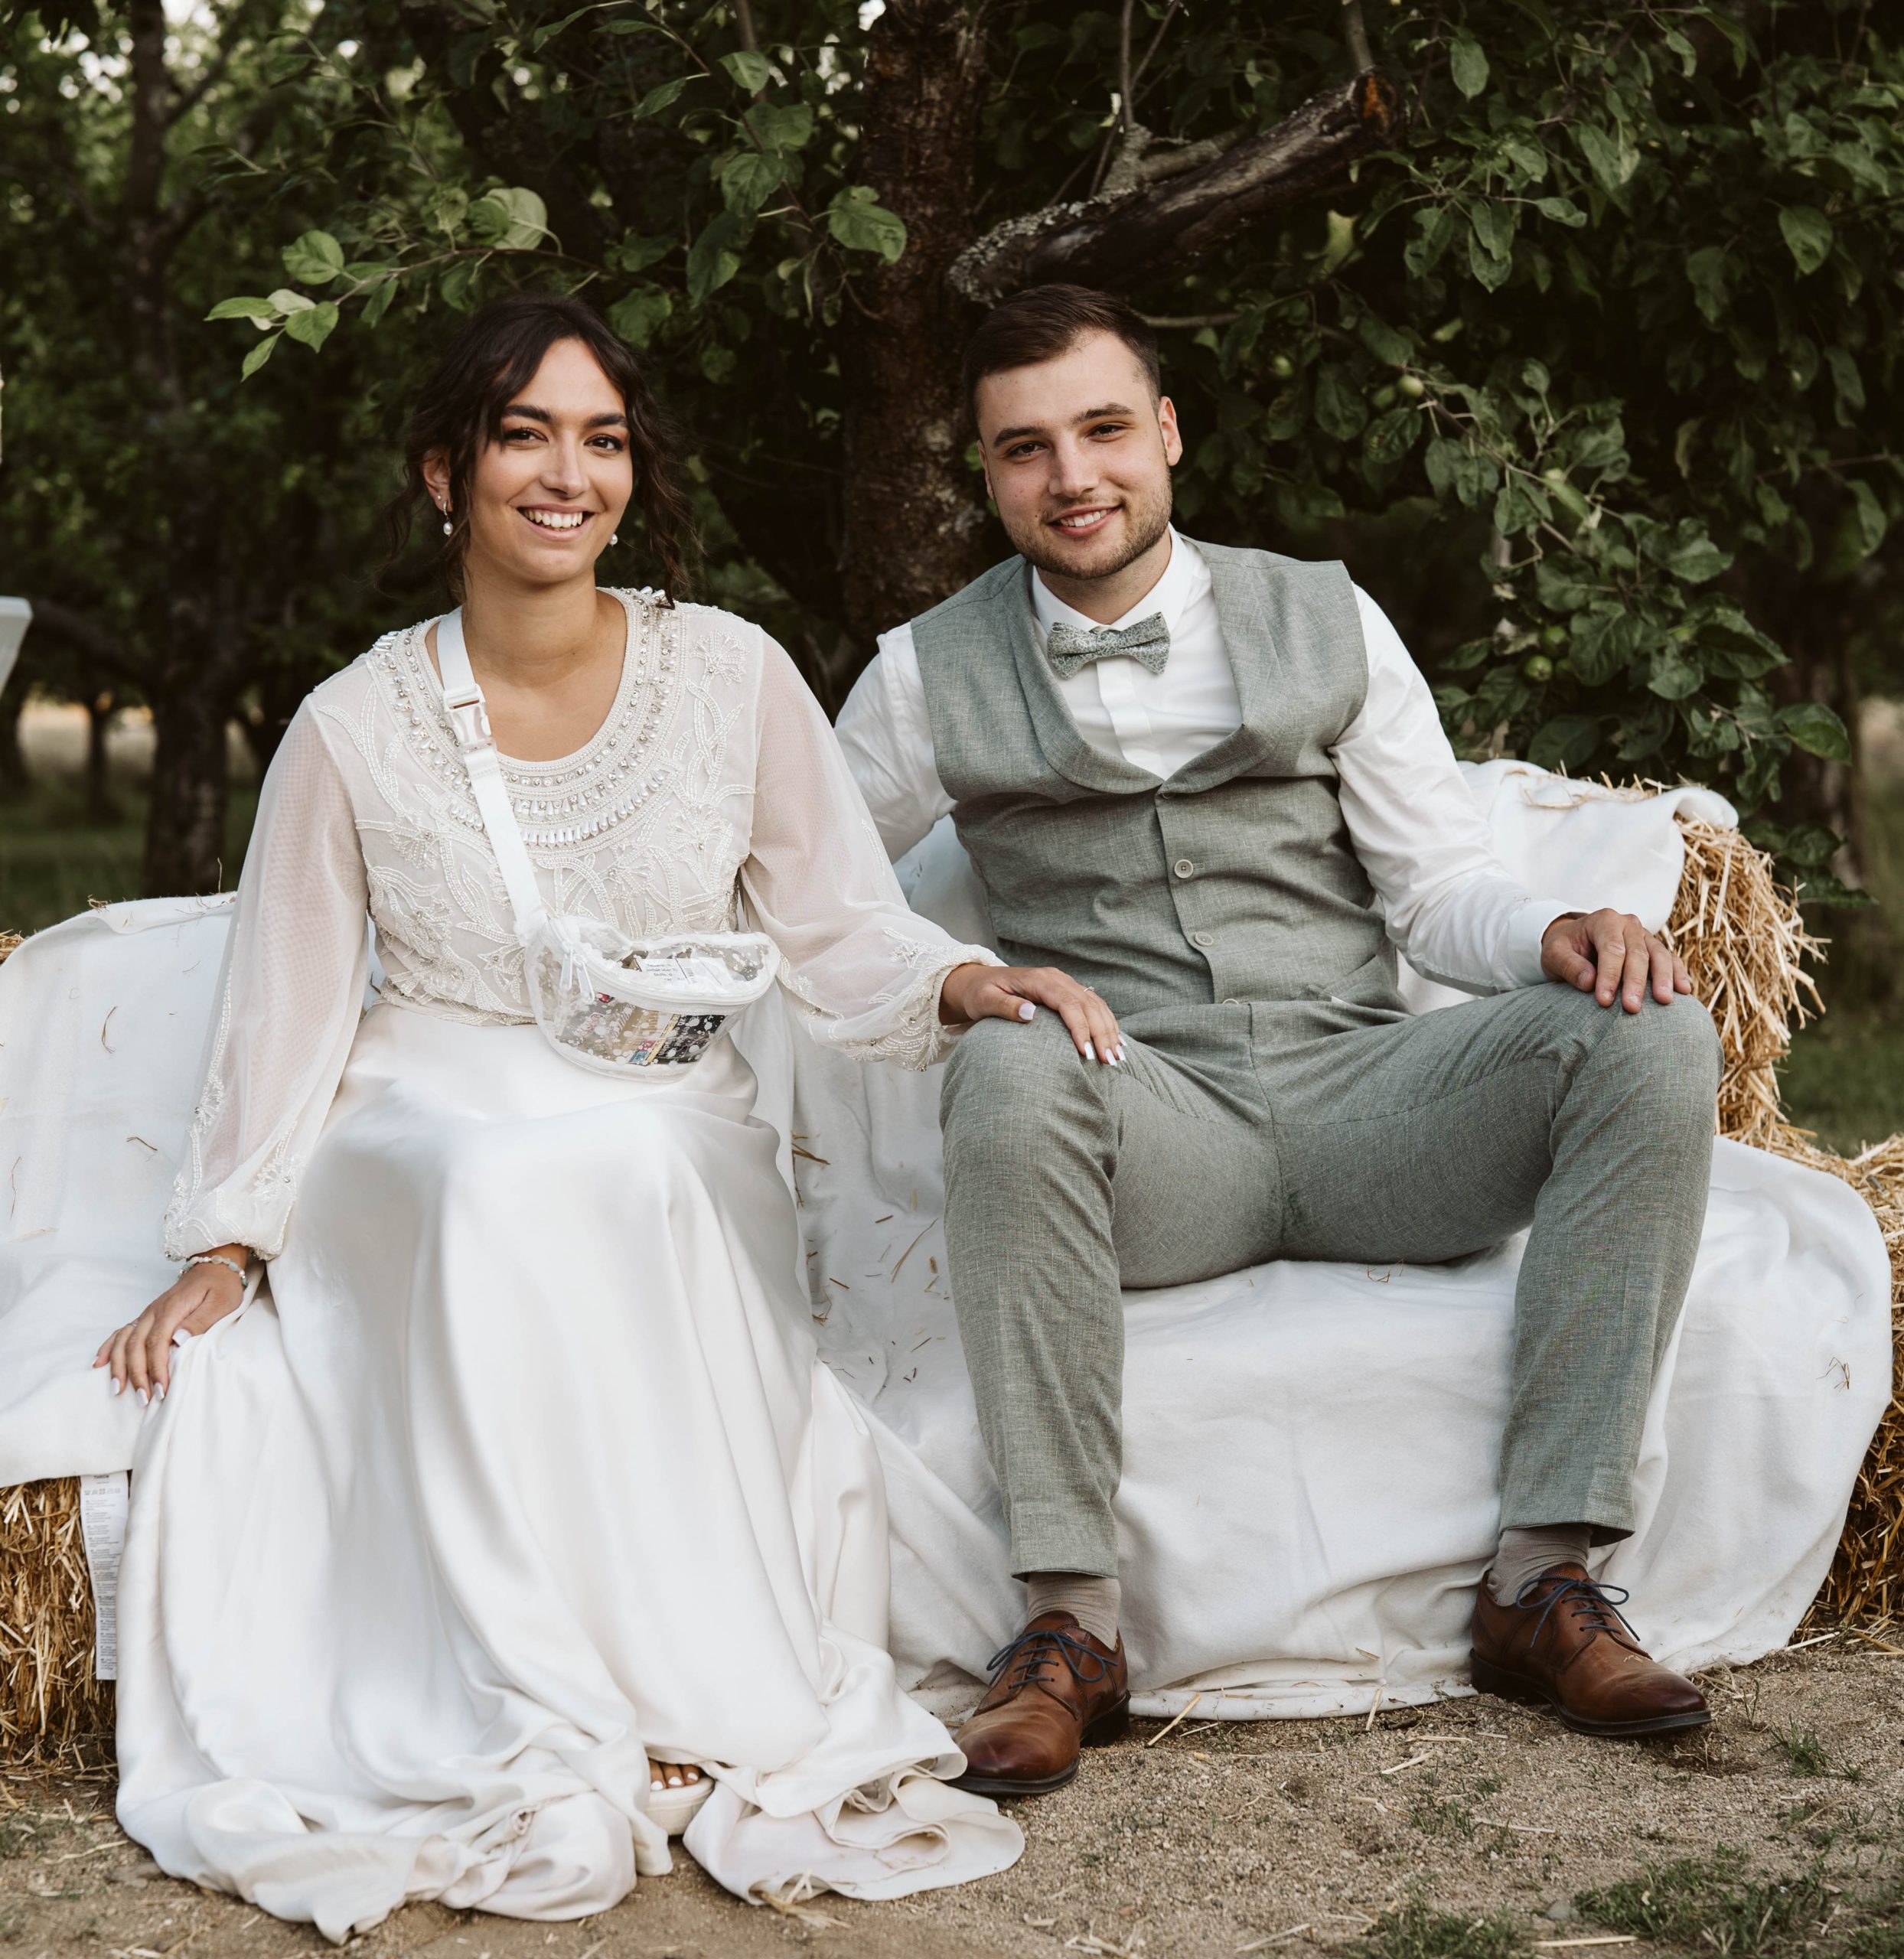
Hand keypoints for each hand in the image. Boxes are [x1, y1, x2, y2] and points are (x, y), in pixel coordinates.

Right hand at [93, 1246, 250, 1404]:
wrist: (214, 1266)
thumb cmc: (221, 1287)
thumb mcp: (220, 1303)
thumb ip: (199, 1321)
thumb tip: (177, 1340)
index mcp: (171, 1309)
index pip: (157, 1344)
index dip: (157, 1369)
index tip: (162, 1390)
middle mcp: (153, 1312)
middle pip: (136, 1346)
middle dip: (137, 1374)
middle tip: (143, 1399)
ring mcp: (147, 1314)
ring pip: (123, 1341)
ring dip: (118, 1365)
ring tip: (116, 1389)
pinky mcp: (146, 1317)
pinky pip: (121, 1332)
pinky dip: (108, 1348)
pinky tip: (99, 1364)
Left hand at [938, 962, 1123, 1064]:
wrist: (978, 981)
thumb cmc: (980, 993)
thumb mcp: (985, 1000)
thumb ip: (1005, 1006)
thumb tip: (1030, 1014)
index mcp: (1040, 979)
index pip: (1068, 1003)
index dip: (1080, 1028)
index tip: (1087, 1053)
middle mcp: (1057, 979)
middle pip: (1088, 1005)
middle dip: (1101, 1033)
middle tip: (1110, 1061)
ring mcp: (1064, 984)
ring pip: (1095, 1005)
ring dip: (1109, 1030)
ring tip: (1118, 1056)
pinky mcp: (1067, 992)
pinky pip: (1093, 1005)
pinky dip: (1106, 1023)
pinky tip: (1116, 1041)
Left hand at [1541, 909, 1691, 1012]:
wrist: (1574, 941)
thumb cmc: (1564, 948)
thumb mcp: (1554, 954)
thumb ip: (1569, 965)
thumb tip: (1589, 982)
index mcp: (1604, 921)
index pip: (1611, 949)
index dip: (1610, 975)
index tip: (1604, 1001)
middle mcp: (1628, 924)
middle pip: (1637, 954)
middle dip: (1635, 982)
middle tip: (1632, 1008)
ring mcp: (1644, 935)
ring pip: (1659, 955)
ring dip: (1663, 978)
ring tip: (1665, 1001)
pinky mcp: (1653, 948)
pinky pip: (1670, 959)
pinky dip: (1677, 973)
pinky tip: (1684, 991)